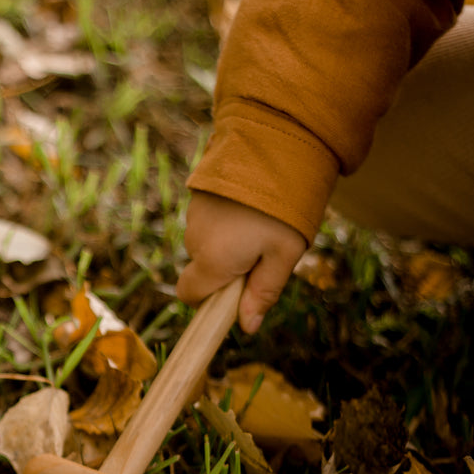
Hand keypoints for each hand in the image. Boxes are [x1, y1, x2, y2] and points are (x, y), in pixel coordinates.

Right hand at [176, 191, 307, 334]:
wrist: (273, 146)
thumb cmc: (283, 207)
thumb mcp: (284, 255)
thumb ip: (263, 292)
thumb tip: (247, 327)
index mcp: (213, 261)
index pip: (190, 296)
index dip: (208, 300)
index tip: (235, 293)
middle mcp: (195, 240)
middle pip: (202, 269)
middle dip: (226, 268)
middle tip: (264, 250)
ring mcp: (193, 215)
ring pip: (206, 243)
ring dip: (227, 242)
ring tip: (262, 222)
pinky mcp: (197, 195)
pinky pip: (208, 220)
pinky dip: (225, 220)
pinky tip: (250, 206)